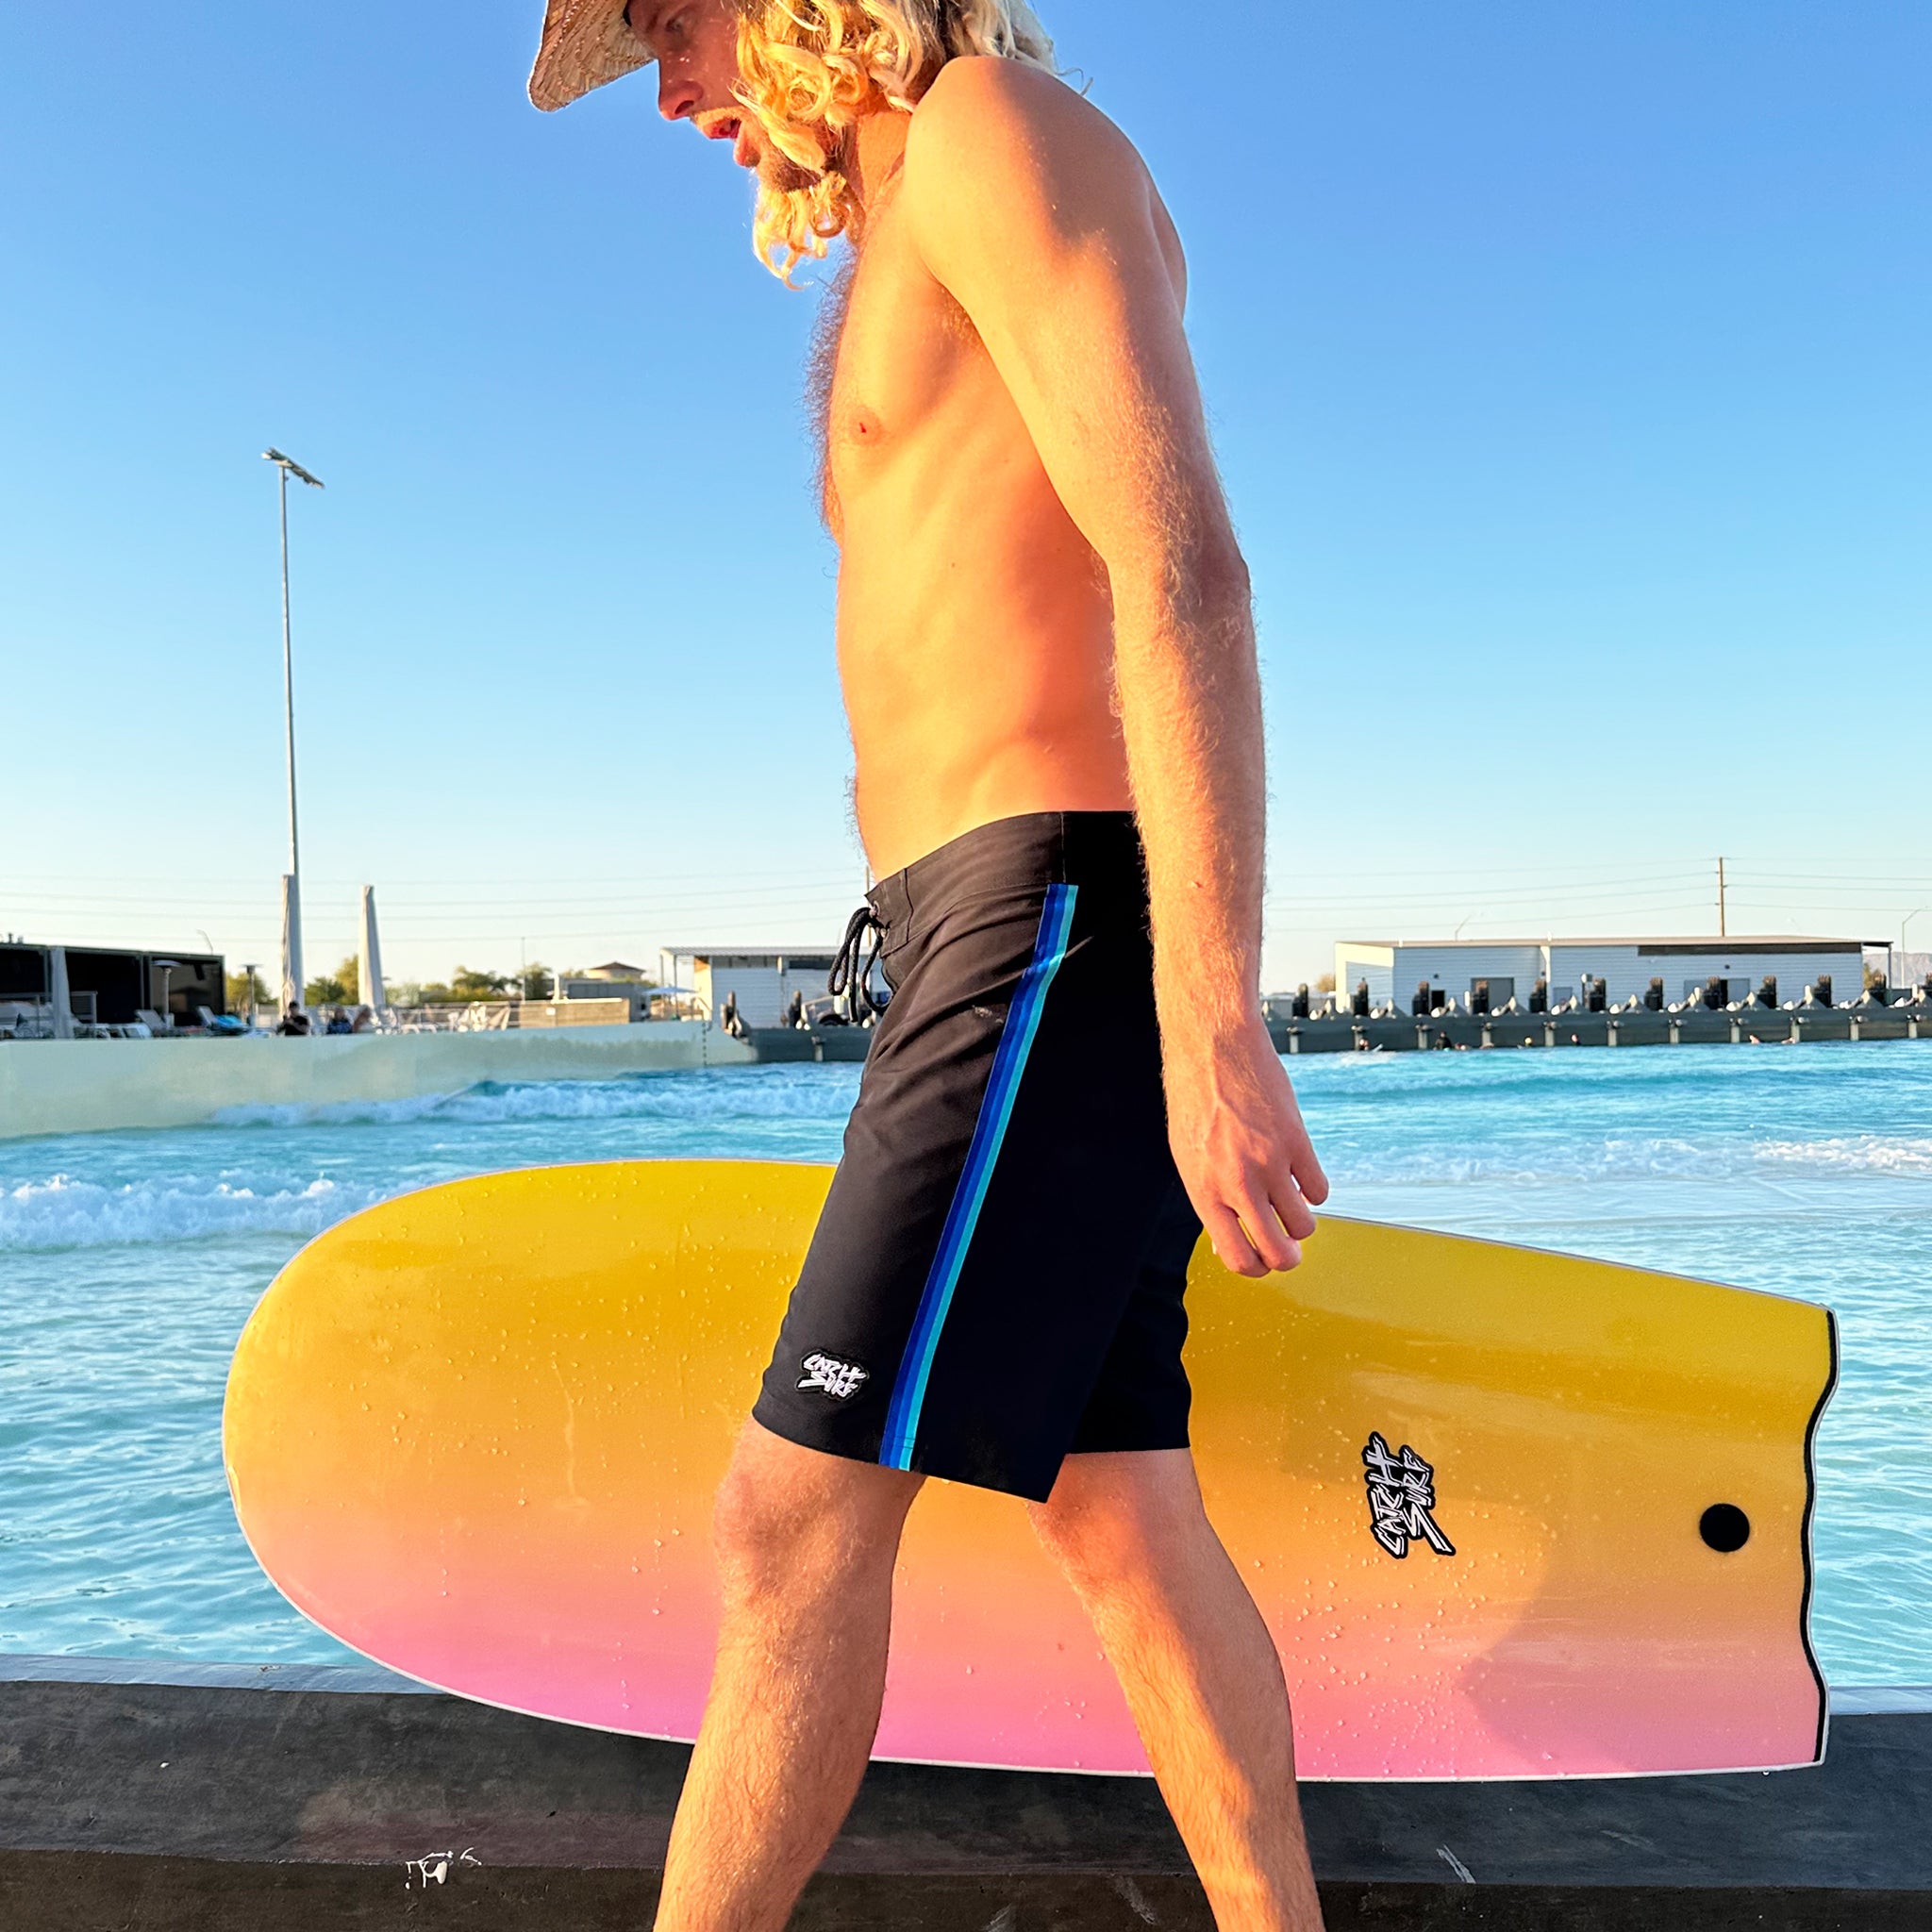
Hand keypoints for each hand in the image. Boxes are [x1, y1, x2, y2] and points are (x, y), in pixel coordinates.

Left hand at [1165, 1019, 1329, 1275]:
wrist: (1213, 1048)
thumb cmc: (1195, 1099)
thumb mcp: (1188, 1156)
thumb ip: (1210, 1198)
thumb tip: (1228, 1239)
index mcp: (1205, 1192)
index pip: (1238, 1258)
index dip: (1256, 1268)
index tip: (1262, 1259)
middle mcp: (1238, 1184)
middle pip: (1279, 1253)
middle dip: (1287, 1258)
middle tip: (1288, 1246)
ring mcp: (1270, 1164)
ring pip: (1305, 1225)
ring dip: (1302, 1222)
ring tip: (1290, 1202)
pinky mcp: (1297, 1142)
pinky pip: (1320, 1190)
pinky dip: (1313, 1189)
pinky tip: (1299, 1172)